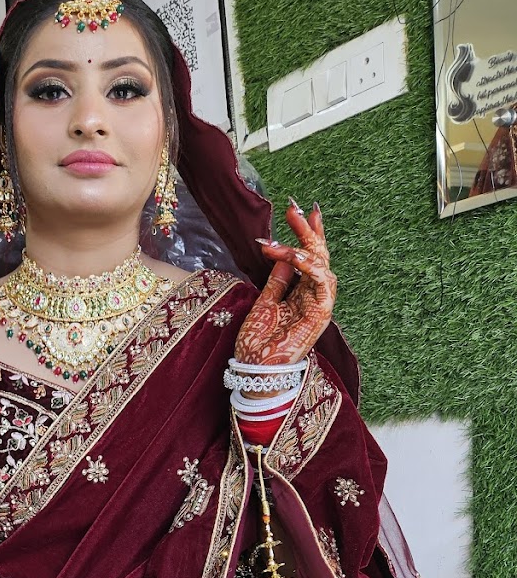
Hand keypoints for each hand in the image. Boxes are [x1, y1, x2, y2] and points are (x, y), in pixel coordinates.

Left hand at [235, 200, 336, 366]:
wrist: (254, 369)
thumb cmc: (258, 342)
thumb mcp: (264, 302)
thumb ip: (277, 279)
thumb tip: (284, 255)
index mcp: (300, 294)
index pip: (308, 258)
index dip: (308, 234)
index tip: (302, 210)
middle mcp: (312, 297)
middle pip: (318, 257)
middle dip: (308, 230)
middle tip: (294, 208)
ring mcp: (318, 305)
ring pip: (322, 266)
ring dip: (306, 243)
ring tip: (291, 225)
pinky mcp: (320, 314)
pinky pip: (321, 284)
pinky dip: (309, 266)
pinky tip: (295, 254)